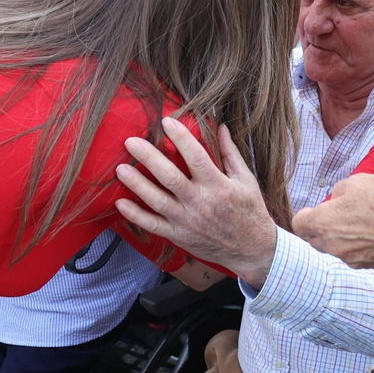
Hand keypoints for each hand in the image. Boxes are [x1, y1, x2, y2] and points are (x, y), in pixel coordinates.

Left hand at [113, 116, 277, 286]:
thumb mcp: (246, 180)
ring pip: (158, 201)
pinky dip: (136, 216)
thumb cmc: (250, 211)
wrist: (253, 250)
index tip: (166, 122)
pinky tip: (121, 203)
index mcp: (218, 185)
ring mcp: (188, 221)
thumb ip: (230, 153)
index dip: (181, 138)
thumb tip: (221, 127)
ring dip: (137, 184)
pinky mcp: (180, 236)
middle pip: (170, 177)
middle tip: (131, 142)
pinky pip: (154, 225)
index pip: (196, 157)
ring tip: (120, 169)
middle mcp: (201, 203)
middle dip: (149, 158)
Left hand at [292, 173, 373, 268]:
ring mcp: (351, 259)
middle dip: (322, 227)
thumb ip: (338, 192)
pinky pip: (356, 255)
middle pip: (315, 239)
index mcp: (323, 223)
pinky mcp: (369, 265)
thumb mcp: (356, 181)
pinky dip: (360, 245)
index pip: (299, 224)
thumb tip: (336, 199)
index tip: (315, 209)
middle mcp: (333, 246)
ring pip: (336, 248)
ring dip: (342, 237)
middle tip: (338, 214)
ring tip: (361, 222)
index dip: (306, 215)